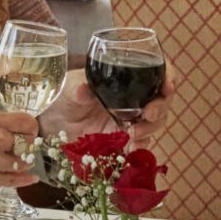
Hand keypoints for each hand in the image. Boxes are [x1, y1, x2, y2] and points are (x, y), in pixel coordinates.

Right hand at [0, 109, 38, 192]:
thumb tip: (14, 129)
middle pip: (27, 142)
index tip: (28, 133)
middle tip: (17, 149)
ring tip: (13, 162)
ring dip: (20, 163)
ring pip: (22, 162)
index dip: (29, 129)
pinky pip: (16, 179)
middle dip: (24, 146)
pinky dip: (25, 179)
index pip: (27, 121)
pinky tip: (30, 177)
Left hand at [40, 66, 174, 142]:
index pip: (158, 71)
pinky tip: (133, 149)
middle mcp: (134, 97)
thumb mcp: (68, 87)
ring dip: (151, 128)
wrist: (52, 123)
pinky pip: (140, 144)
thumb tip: (83, 89)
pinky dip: (140, 147)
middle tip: (148, 114)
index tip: (167, 85)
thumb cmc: (63, 95)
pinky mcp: (124, 140)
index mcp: (126, 77)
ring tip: (134, 134)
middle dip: (161, 107)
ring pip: (155, 123)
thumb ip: (76, 87)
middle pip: (162, 99)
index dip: (168, 76)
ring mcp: (131, 119)